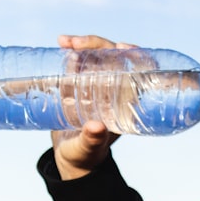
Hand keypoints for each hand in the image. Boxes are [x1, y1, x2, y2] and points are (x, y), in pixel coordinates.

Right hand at [50, 34, 131, 179]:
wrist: (70, 158)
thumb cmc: (85, 156)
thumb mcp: (88, 148)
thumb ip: (92, 140)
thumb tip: (97, 127)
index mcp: (125, 103)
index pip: (139, 71)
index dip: (135, 54)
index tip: (121, 46)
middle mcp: (114, 90)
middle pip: (113, 58)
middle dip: (97, 45)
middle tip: (76, 44)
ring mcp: (97, 85)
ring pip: (95, 57)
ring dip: (82, 45)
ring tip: (64, 42)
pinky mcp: (80, 85)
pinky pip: (79, 63)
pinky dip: (71, 52)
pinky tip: (60, 45)